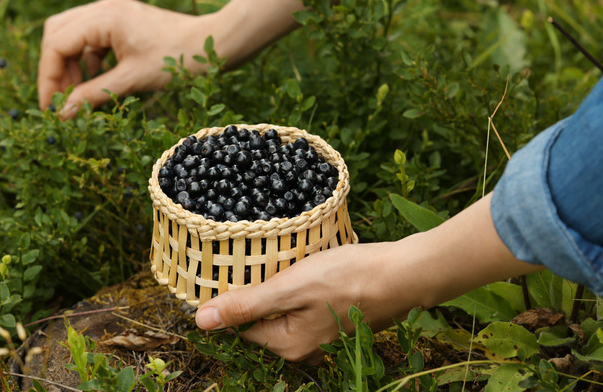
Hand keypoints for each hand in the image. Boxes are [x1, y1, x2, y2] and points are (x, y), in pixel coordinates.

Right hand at [38, 0, 213, 117]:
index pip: (56, 45)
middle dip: (55, 70)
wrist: (215, 44)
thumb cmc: (178, 59)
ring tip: (79, 96)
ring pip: (72, 36)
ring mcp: (113, 13)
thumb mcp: (132, 80)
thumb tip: (62, 114)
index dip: (48, 78)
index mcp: (104, 18)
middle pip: (57, 34)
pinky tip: (97, 84)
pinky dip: (88, 62)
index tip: (52, 108)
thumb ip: (93, 95)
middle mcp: (104, 9)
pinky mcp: (122, 22)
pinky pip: (91, 40)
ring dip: (71, 66)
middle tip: (61, 102)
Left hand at [195, 194, 544, 363]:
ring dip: (281, 285)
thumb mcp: (290, 287)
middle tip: (264, 259)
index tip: (236, 269)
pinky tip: (310, 266)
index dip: (234, 296)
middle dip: (260, 289)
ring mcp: (324, 335)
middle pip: (263, 317)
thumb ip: (246, 305)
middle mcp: (304, 347)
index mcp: (287, 344)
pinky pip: (306, 304)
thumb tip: (201, 322)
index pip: (241, 324)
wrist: (404, 274)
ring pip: (285, 308)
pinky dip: (302, 285)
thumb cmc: (348, 278)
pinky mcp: (338, 319)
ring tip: (287, 259)